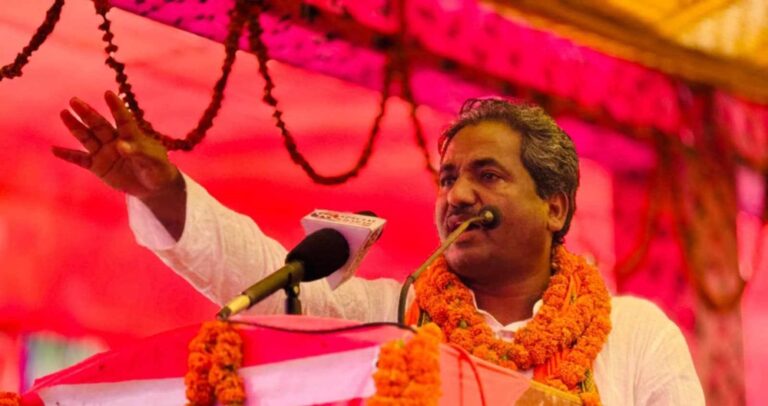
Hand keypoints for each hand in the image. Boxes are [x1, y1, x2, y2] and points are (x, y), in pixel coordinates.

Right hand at [52, 91, 179, 199]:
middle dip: (87, 113)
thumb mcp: (153, 162)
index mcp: (132, 136)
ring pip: (87, 138)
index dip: (116, 107)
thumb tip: (121, 146)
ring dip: (75, 127)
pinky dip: (68, 155)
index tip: (108, 93)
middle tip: (74, 100)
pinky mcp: (98, 166)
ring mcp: (105, 153)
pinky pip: (80, 160)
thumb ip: (138, 152)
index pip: (123, 119)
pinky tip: (54, 149)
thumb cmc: (158, 169)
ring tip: (64, 113)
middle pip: (99, 125)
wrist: (153, 186)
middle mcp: (115, 141)